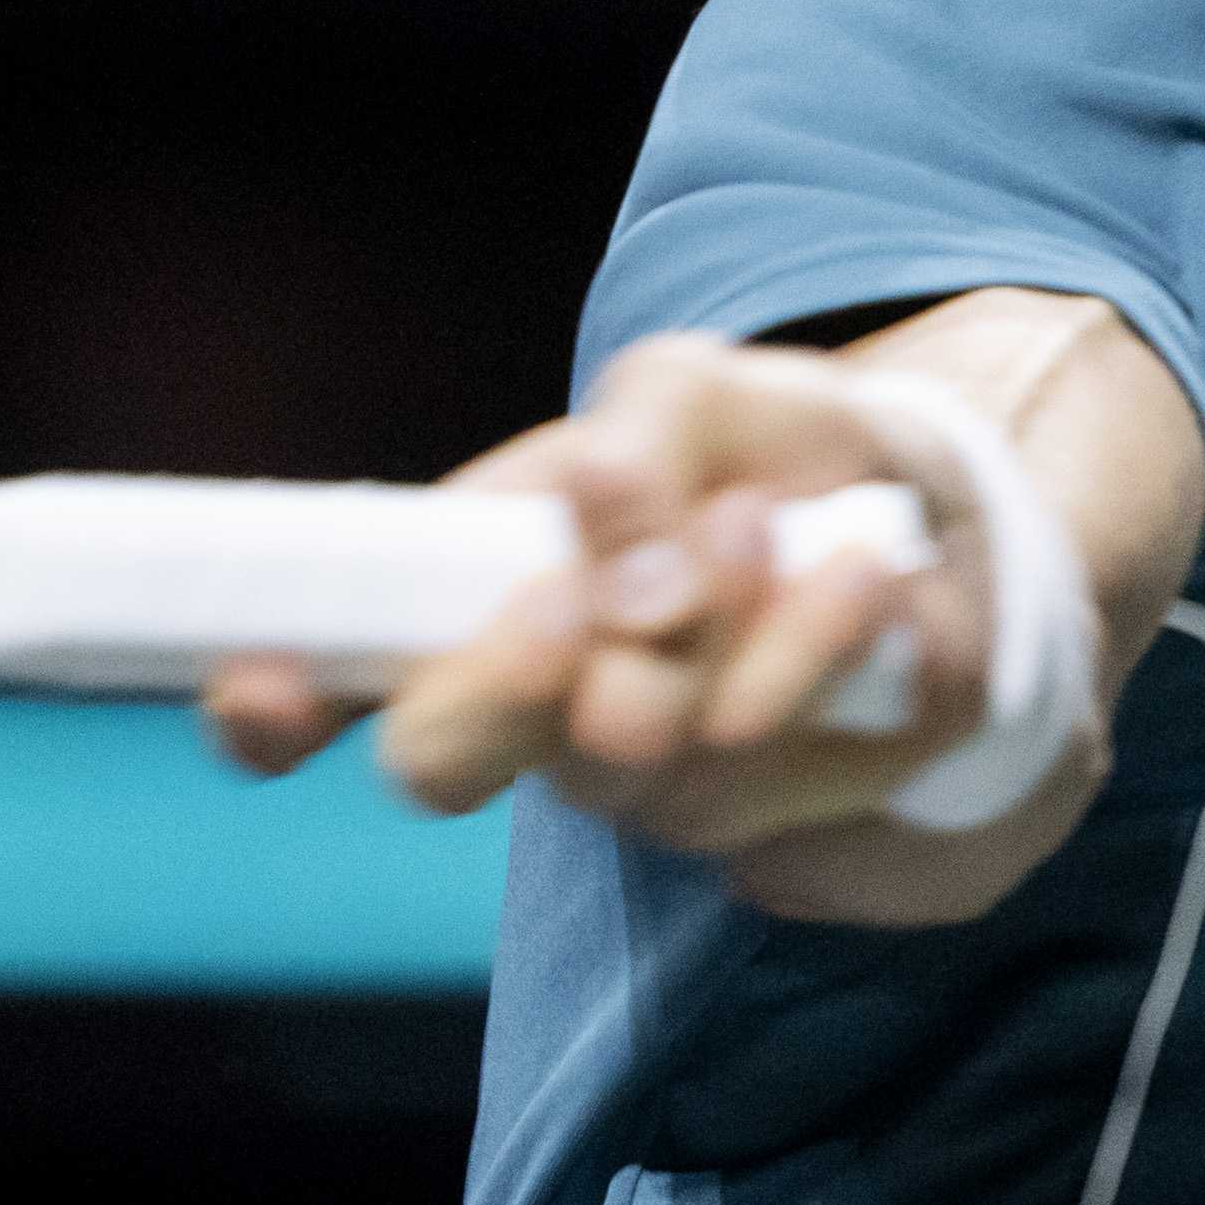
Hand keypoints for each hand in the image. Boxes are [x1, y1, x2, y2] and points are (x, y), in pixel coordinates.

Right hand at [194, 334, 1014, 864]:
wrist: (941, 513)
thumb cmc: (763, 451)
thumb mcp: (690, 392)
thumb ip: (629, 444)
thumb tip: (606, 531)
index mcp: (474, 612)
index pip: (326, 689)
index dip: (270, 705)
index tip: (263, 679)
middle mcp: (537, 719)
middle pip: (439, 764)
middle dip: (497, 684)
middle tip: (570, 602)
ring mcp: (647, 786)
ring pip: (626, 756)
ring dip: (709, 621)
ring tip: (768, 521)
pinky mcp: (781, 812)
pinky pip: (773, 758)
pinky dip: (817, 645)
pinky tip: (861, 575)